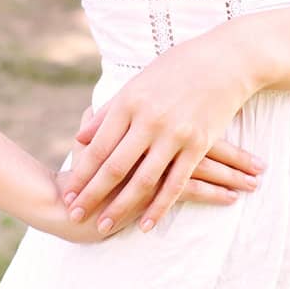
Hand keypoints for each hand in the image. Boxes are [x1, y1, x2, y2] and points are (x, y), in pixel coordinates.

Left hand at [57, 33, 260, 238]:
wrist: (223, 61)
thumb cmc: (175, 68)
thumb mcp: (136, 84)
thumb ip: (108, 113)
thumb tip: (80, 137)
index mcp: (129, 102)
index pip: (98, 146)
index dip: (81, 173)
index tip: (66, 194)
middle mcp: (148, 119)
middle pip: (114, 166)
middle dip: (92, 194)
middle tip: (75, 215)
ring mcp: (174, 134)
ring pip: (142, 180)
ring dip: (120, 207)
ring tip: (102, 226)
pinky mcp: (197, 145)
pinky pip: (175, 184)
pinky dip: (159, 207)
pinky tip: (145, 224)